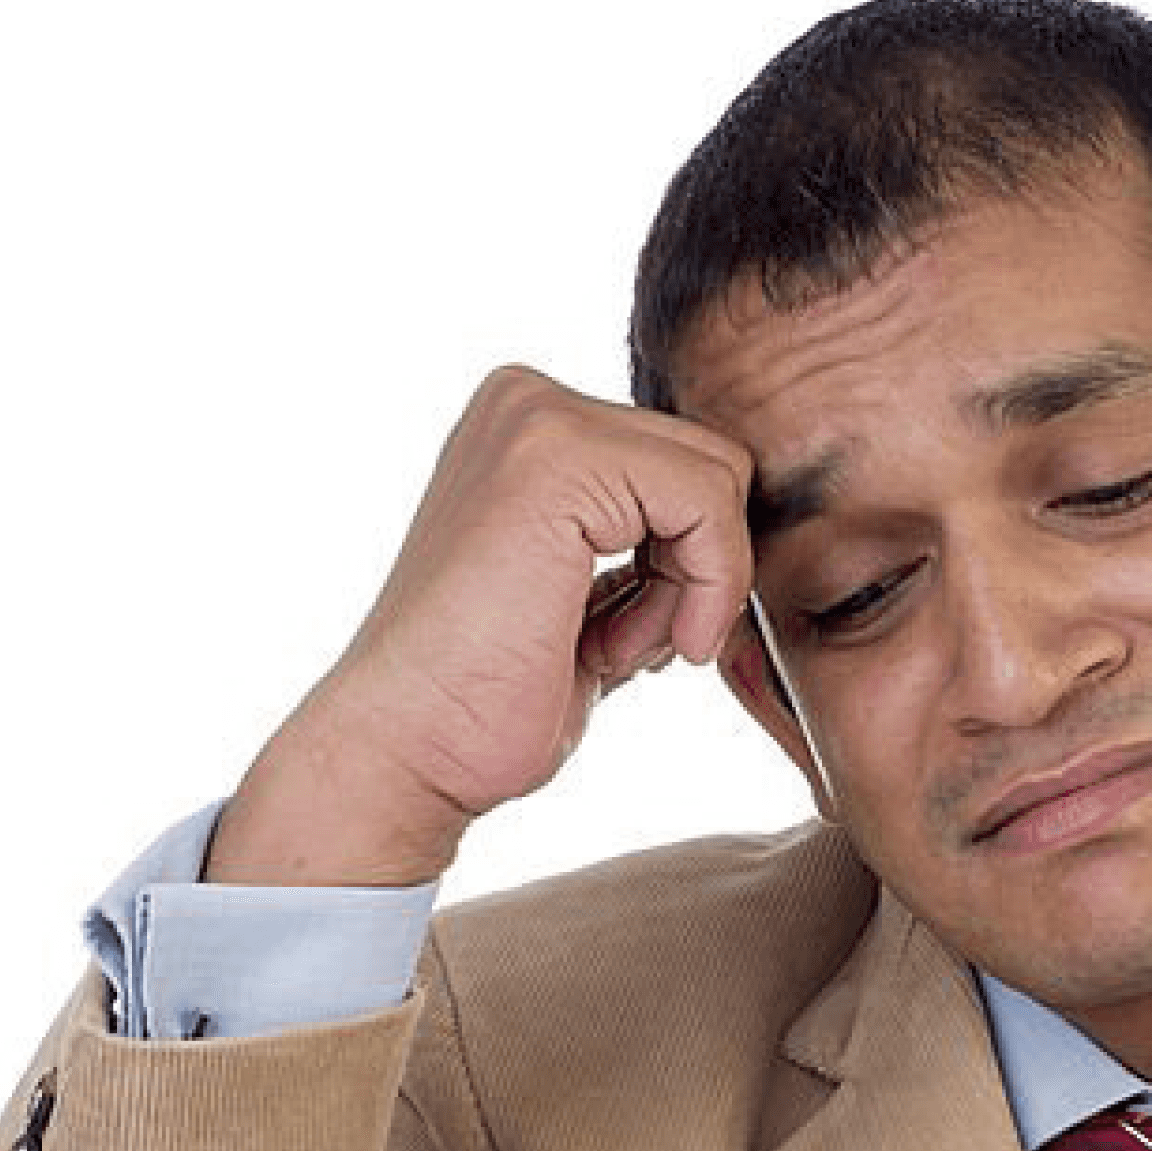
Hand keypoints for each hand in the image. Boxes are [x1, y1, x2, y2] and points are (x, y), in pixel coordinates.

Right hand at [207, 367, 757, 886]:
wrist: (406, 750)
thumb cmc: (490, 698)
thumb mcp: (589, 597)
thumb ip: (650, 546)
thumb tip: (745, 531)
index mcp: (529, 424)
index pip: (689, 463)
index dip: (695, 562)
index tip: (637, 635)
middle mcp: (526, 400)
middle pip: (712, 461)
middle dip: (699, 570)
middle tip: (632, 647)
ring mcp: (537, 419)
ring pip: (718, 479)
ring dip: (696, 587)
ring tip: (615, 649)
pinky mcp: (558, 457)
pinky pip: (708, 501)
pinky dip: (704, 588)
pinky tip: (633, 648)